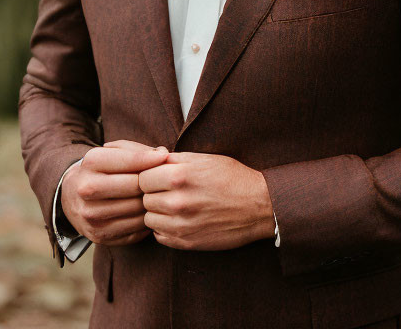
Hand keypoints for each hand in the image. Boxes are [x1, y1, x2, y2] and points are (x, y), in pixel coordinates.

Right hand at [61, 139, 168, 244]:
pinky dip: (145, 221)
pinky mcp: (98, 235)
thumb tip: (164, 155)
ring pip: (136, 209)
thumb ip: (138, 151)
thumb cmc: (100, 169)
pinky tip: (146, 212)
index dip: (151, 160)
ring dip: (151, 203)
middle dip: (152, 183)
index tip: (165, 158)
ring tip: (155, 196)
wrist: (70, 195)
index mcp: (91, 162)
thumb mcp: (112, 152)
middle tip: (162, 180)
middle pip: (134, 186)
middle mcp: (87, 189)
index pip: (130, 161)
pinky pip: (134, 230)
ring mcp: (91, 215)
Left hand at [139, 151, 275, 249]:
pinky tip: (179, 219)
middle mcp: (177, 201)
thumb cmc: (231, 177)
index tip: (158, 176)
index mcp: (179, 176)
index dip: (150, 175)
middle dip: (153, 193)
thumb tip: (151, 157)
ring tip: (174, 205)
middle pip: (144, 198)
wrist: (258, 206)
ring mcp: (181, 225)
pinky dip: (164, 228)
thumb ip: (173, 159)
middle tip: (167, 190)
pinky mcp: (186, 243)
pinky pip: (159, 236)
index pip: (142, 177)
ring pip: (149, 218)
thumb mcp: (203, 159)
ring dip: (157, 211)